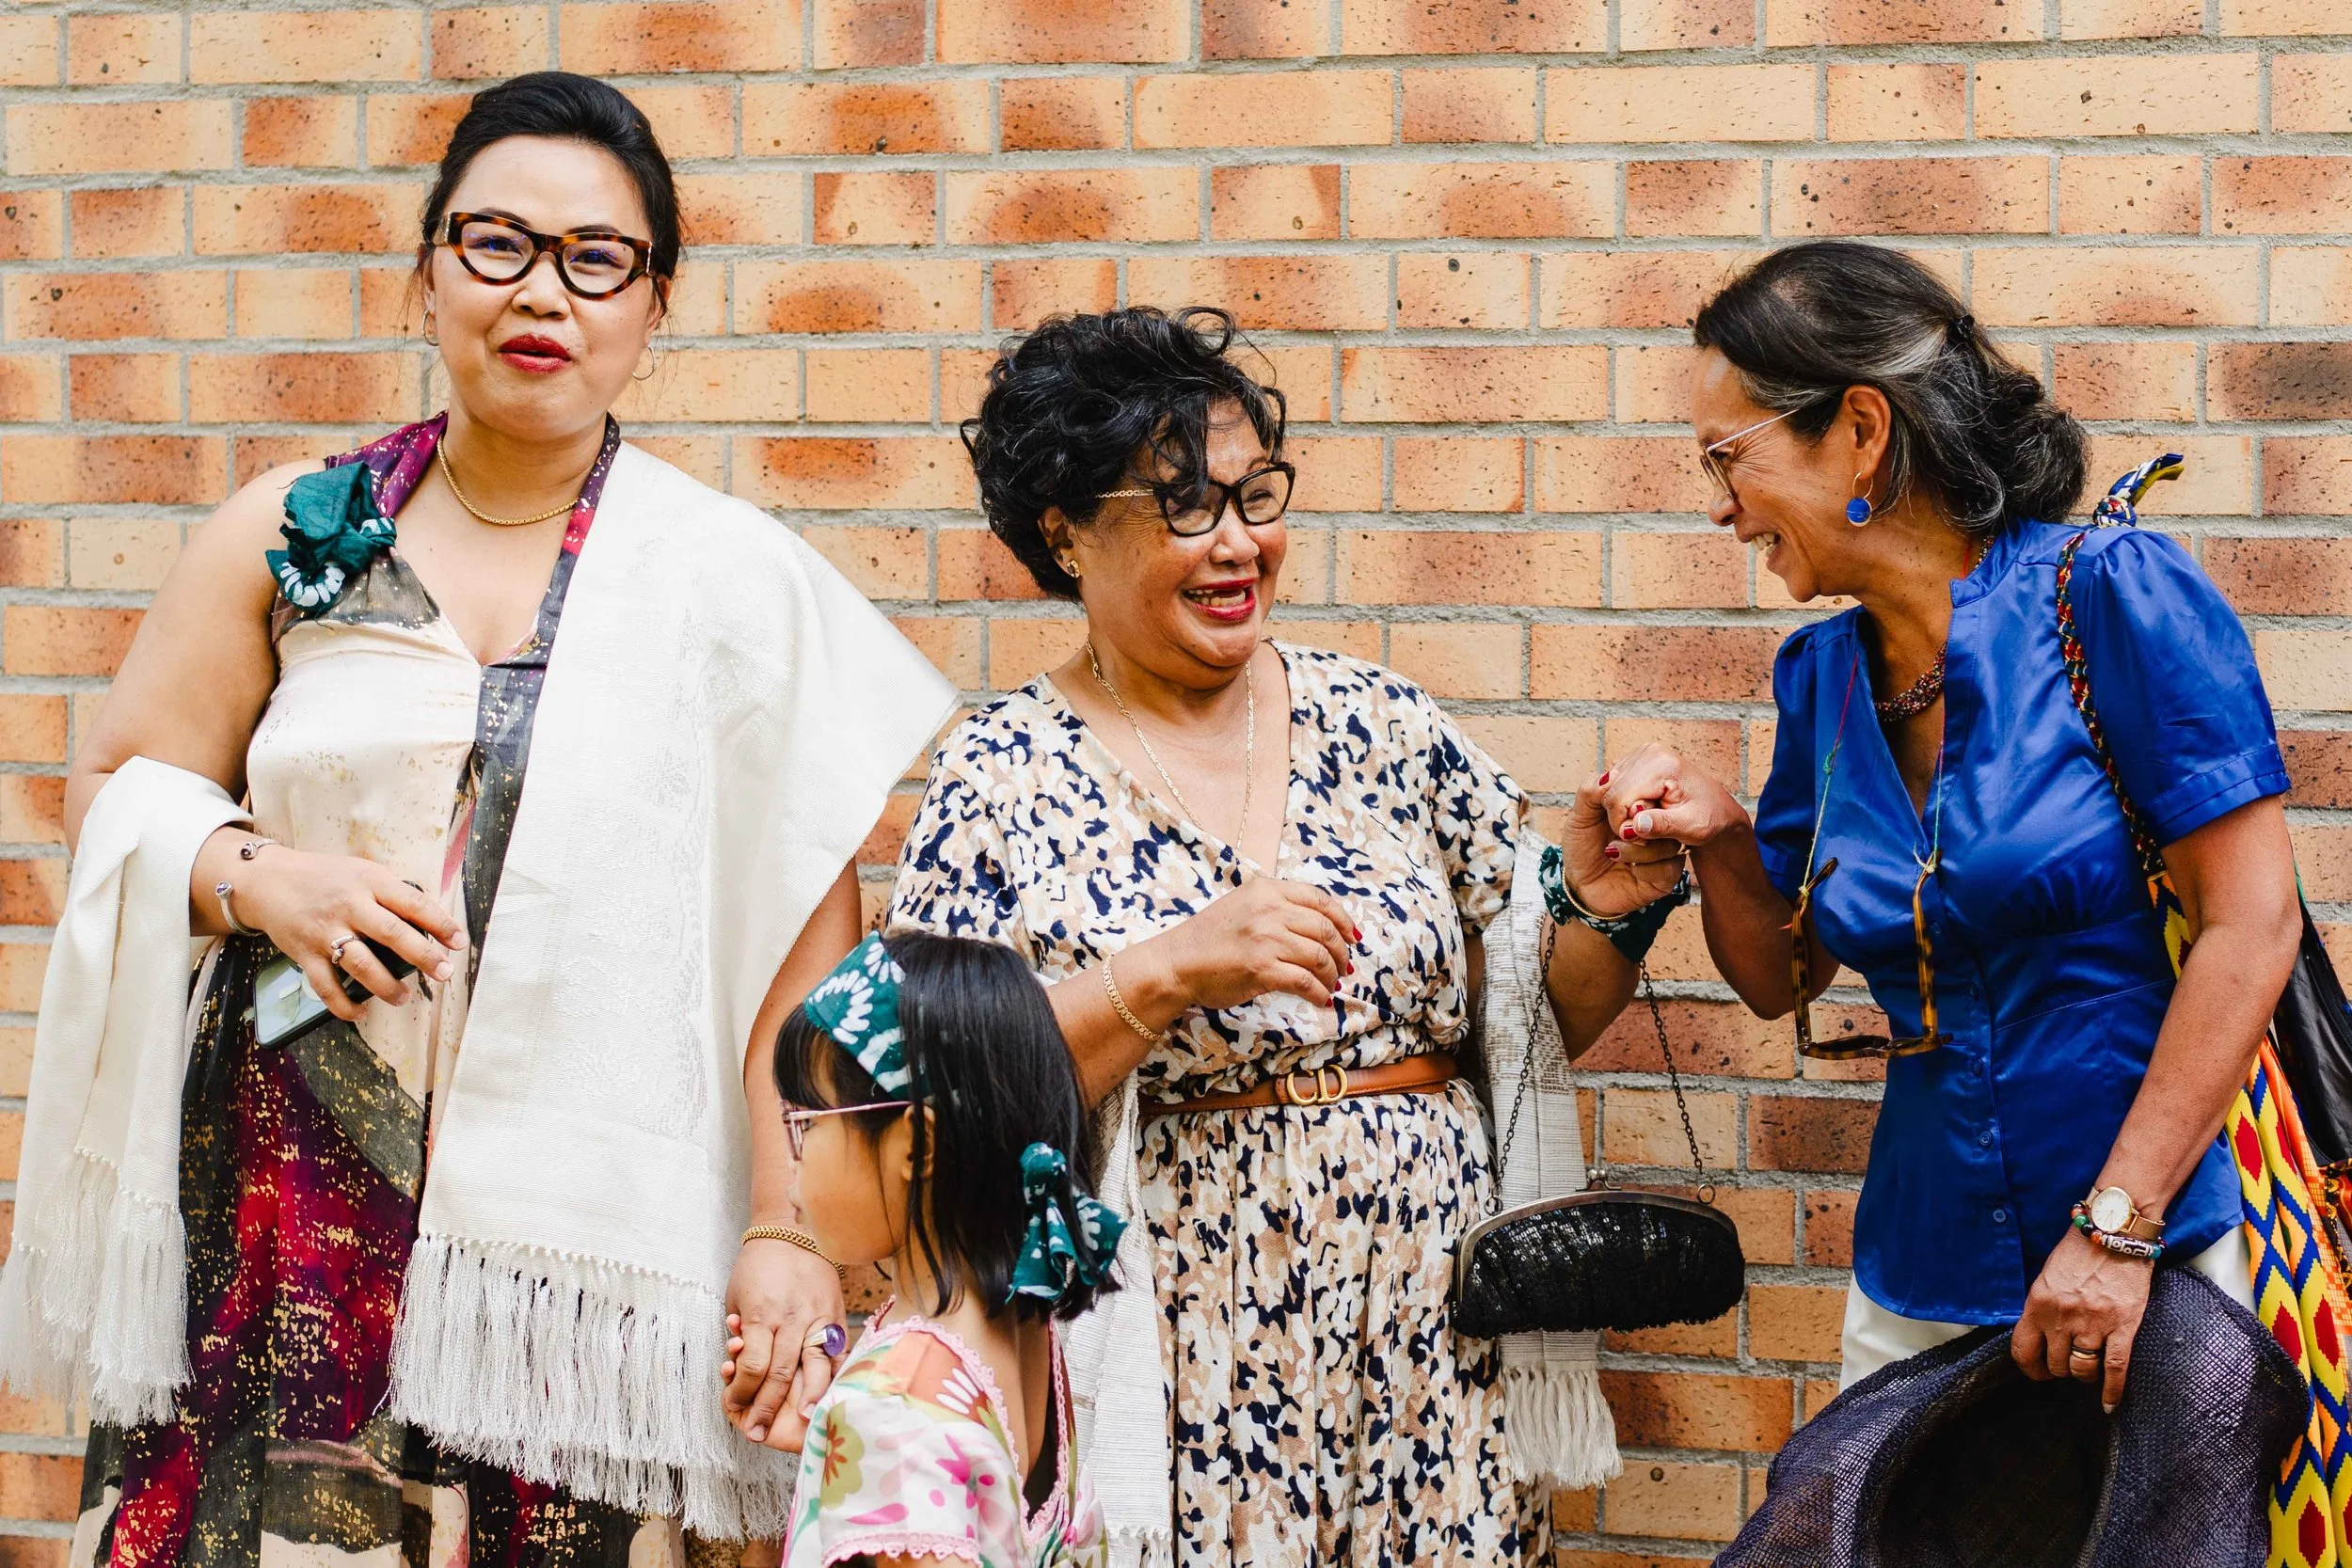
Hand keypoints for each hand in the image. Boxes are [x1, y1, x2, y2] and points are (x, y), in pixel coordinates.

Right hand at [232, 846, 461, 1019]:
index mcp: (370, 882)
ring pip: (361, 964)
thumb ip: (391, 894)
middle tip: (443, 973)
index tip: (460, 942)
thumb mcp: (362, 872)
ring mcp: (325, 931)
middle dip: (423, 957)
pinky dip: (344, 1005)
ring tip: (403, 998)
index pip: (413, 903)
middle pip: (393, 934)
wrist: (268, 881)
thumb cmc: (325, 877)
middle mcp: (349, 906)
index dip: (441, 923)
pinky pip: (326, 986)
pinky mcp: (304, 953)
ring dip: (386, 986)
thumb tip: (430, 920)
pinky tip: (362, 1013)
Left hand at [722, 1237, 845, 1451]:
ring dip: (810, 1398)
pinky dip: (832, 1375)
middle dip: (768, 1408)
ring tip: (806, 1423)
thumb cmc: (757, 1267)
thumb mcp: (736, 1299)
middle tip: (758, 1432)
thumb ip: (741, 1336)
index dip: (742, 1392)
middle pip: (780, 1373)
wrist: (793, 1233)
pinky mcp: (835, 1316)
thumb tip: (740, 1370)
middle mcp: (791, 1319)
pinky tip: (830, 1394)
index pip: (753, 1366)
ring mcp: (817, 1318)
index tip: (735, 1405)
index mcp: (761, 1314)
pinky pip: (836, 1353)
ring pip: (815, 1367)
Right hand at [1143, 877, 1354, 1012]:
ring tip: (1332, 985)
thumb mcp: (1243, 906)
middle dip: (1342, 952)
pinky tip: (1321, 999)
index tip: (1352, 937)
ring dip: (1332, 975)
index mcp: (1266, 890)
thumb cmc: (1209, 939)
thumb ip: (1276, 907)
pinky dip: (1319, 993)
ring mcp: (1266, 939)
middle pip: (1325, 929)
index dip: (1343, 920)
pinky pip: (1305, 982)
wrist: (1177, 963)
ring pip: (1319, 957)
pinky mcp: (1262, 969)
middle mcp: (1269, 910)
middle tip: (1344, 968)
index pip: (1320, 900)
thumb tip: (1319, 928)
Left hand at [1561, 765, 1692, 919]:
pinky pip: (1668, 867)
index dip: (1635, 799)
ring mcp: (1664, 850)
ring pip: (1669, 842)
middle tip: (1616, 831)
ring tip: (1612, 851)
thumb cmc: (1583, 848)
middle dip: (1638, 823)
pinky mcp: (1667, 876)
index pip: (1653, 791)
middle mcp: (1656, 826)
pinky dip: (1644, 868)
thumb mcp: (1579, 816)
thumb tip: (1611, 774)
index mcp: (1639, 806)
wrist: (1580, 886)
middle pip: (1666, 815)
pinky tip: (1628, 869)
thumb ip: (1590, 792)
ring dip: (1637, 848)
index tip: (1614, 810)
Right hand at [1600, 743, 1751, 853]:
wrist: (1718, 809)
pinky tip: (1645, 809)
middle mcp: (1649, 752)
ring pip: (1608, 790)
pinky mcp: (1638, 759)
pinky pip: (1614, 786)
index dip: (1624, 825)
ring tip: (1649, 820)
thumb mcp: (1692, 828)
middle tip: (1648, 831)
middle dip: (1623, 817)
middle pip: (1611, 793)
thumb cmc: (1709, 819)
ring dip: (1623, 811)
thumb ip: (1663, 826)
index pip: (1619, 799)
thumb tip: (1635, 825)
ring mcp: (1642, 753)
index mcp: (1663, 765)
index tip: (1644, 839)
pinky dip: (1624, 803)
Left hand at [2010, 1228, 2153, 1411]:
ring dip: (2084, 1374)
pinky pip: (2115, 1368)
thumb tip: (2040, 1337)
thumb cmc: (2079, 1252)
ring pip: (2082, 1370)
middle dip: (2061, 1369)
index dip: (2030, 1368)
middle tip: (2069, 1363)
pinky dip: (2112, 1391)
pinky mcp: (2122, 1327)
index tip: (2038, 1372)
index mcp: (2038, 1304)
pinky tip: (2109, 1404)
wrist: (2114, 1232)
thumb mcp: (2047, 1277)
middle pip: (2056, 1364)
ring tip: (2088, 1368)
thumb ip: (2042, 1308)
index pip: (2023, 1350)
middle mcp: (2062, 1317)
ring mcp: (2093, 1324)